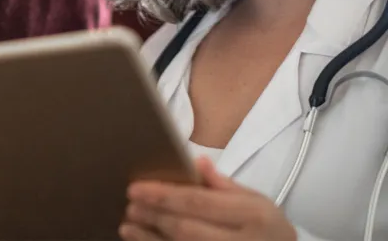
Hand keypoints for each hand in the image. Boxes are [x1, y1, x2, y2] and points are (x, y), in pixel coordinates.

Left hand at [118, 157, 296, 240]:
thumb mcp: (256, 200)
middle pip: (186, 229)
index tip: (136, 188)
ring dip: (149, 239)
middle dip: (153, 216)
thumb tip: (196, 161)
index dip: (163, 195)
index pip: (198, 202)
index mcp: (251, 215)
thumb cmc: (267, 228)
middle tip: (130, 205)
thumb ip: (223, 184)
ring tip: (128, 226)